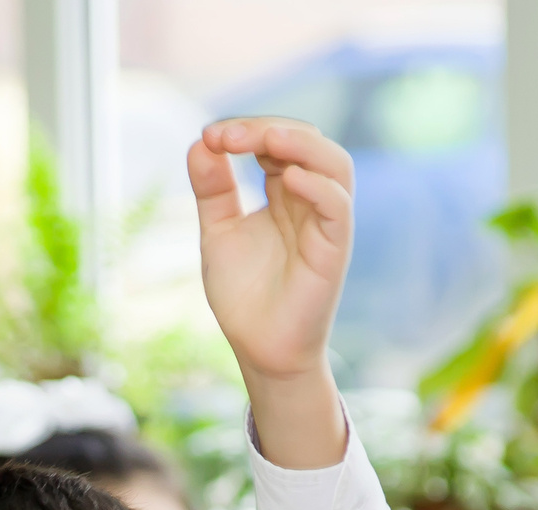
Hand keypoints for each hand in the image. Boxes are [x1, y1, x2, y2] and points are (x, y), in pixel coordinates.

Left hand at [188, 118, 352, 467]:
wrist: (259, 350)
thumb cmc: (244, 296)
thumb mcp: (219, 233)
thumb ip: (213, 190)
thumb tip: (199, 142)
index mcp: (284, 193)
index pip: (276, 141)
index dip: (246, 131)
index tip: (210, 138)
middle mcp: (309, 200)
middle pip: (305, 141)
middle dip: (265, 130)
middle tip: (225, 137)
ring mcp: (324, 222)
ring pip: (333, 163)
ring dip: (300, 144)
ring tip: (263, 142)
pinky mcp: (334, 249)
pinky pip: (337, 206)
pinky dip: (318, 186)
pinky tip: (287, 179)